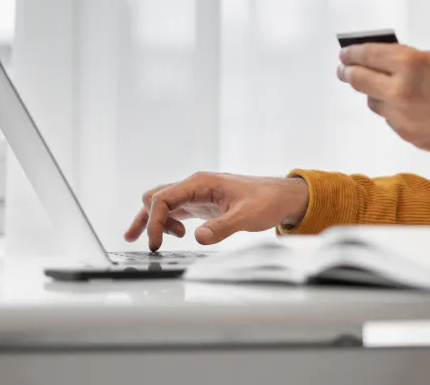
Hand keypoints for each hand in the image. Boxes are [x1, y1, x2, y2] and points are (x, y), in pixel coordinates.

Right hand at [123, 173, 310, 248]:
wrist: (281, 197)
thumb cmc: (267, 200)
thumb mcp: (247, 216)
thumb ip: (223, 227)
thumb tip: (198, 237)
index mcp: (200, 182)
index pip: (163, 198)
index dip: (154, 221)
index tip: (156, 244)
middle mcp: (194, 186)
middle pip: (156, 197)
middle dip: (148, 220)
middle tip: (154, 246)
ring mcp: (196, 194)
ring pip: (162, 204)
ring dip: (153, 221)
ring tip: (151, 244)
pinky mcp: (201, 205)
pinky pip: (174, 210)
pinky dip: (166, 222)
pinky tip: (175, 237)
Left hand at [337, 44, 429, 161]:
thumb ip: (409, 59)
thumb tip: (385, 61)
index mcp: (409, 64)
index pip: (366, 55)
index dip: (351, 53)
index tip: (344, 53)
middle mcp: (400, 91)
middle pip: (358, 81)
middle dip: (348, 72)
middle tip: (344, 69)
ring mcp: (402, 117)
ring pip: (374, 103)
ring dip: (376, 93)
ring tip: (382, 86)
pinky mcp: (408, 136)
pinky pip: (392, 120)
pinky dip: (395, 111)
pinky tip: (409, 106)